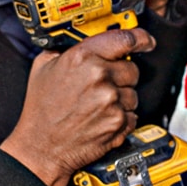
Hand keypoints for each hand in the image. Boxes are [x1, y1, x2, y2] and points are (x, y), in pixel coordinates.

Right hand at [1, 28, 155, 185]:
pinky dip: (121, 118)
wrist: (41, 147)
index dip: (140, 38)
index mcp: (82, 57)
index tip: (145, 41)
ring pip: (133, 93)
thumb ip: (68, 48)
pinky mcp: (118, 122)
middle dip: (120, 76)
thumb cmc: (41, 110)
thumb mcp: (44, 66)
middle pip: (132, 68)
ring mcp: (111, 100)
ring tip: (96, 106)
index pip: (124, 39)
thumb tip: (88, 39)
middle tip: (101, 86)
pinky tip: (100, 119)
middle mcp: (99, 76)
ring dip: (121, 99)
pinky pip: (133, 115)